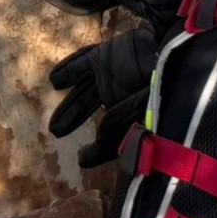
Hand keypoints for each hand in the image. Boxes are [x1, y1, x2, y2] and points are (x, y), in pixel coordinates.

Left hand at [48, 28, 157, 168]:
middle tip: (55, 130)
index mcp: (125, 116)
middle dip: (72, 117)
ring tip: (53, 101)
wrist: (163, 66)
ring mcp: (109, 75)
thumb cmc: (144, 107)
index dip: (96, 146)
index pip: (106, 133)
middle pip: (88, 107)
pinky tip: (54, 79)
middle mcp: (117, 95)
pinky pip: (79, 63)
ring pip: (82, 88)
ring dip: (69, 100)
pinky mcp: (102, 56)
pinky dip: (66, 70)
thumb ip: (101, 150)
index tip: (79, 155)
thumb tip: (80, 161)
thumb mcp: (122, 137)